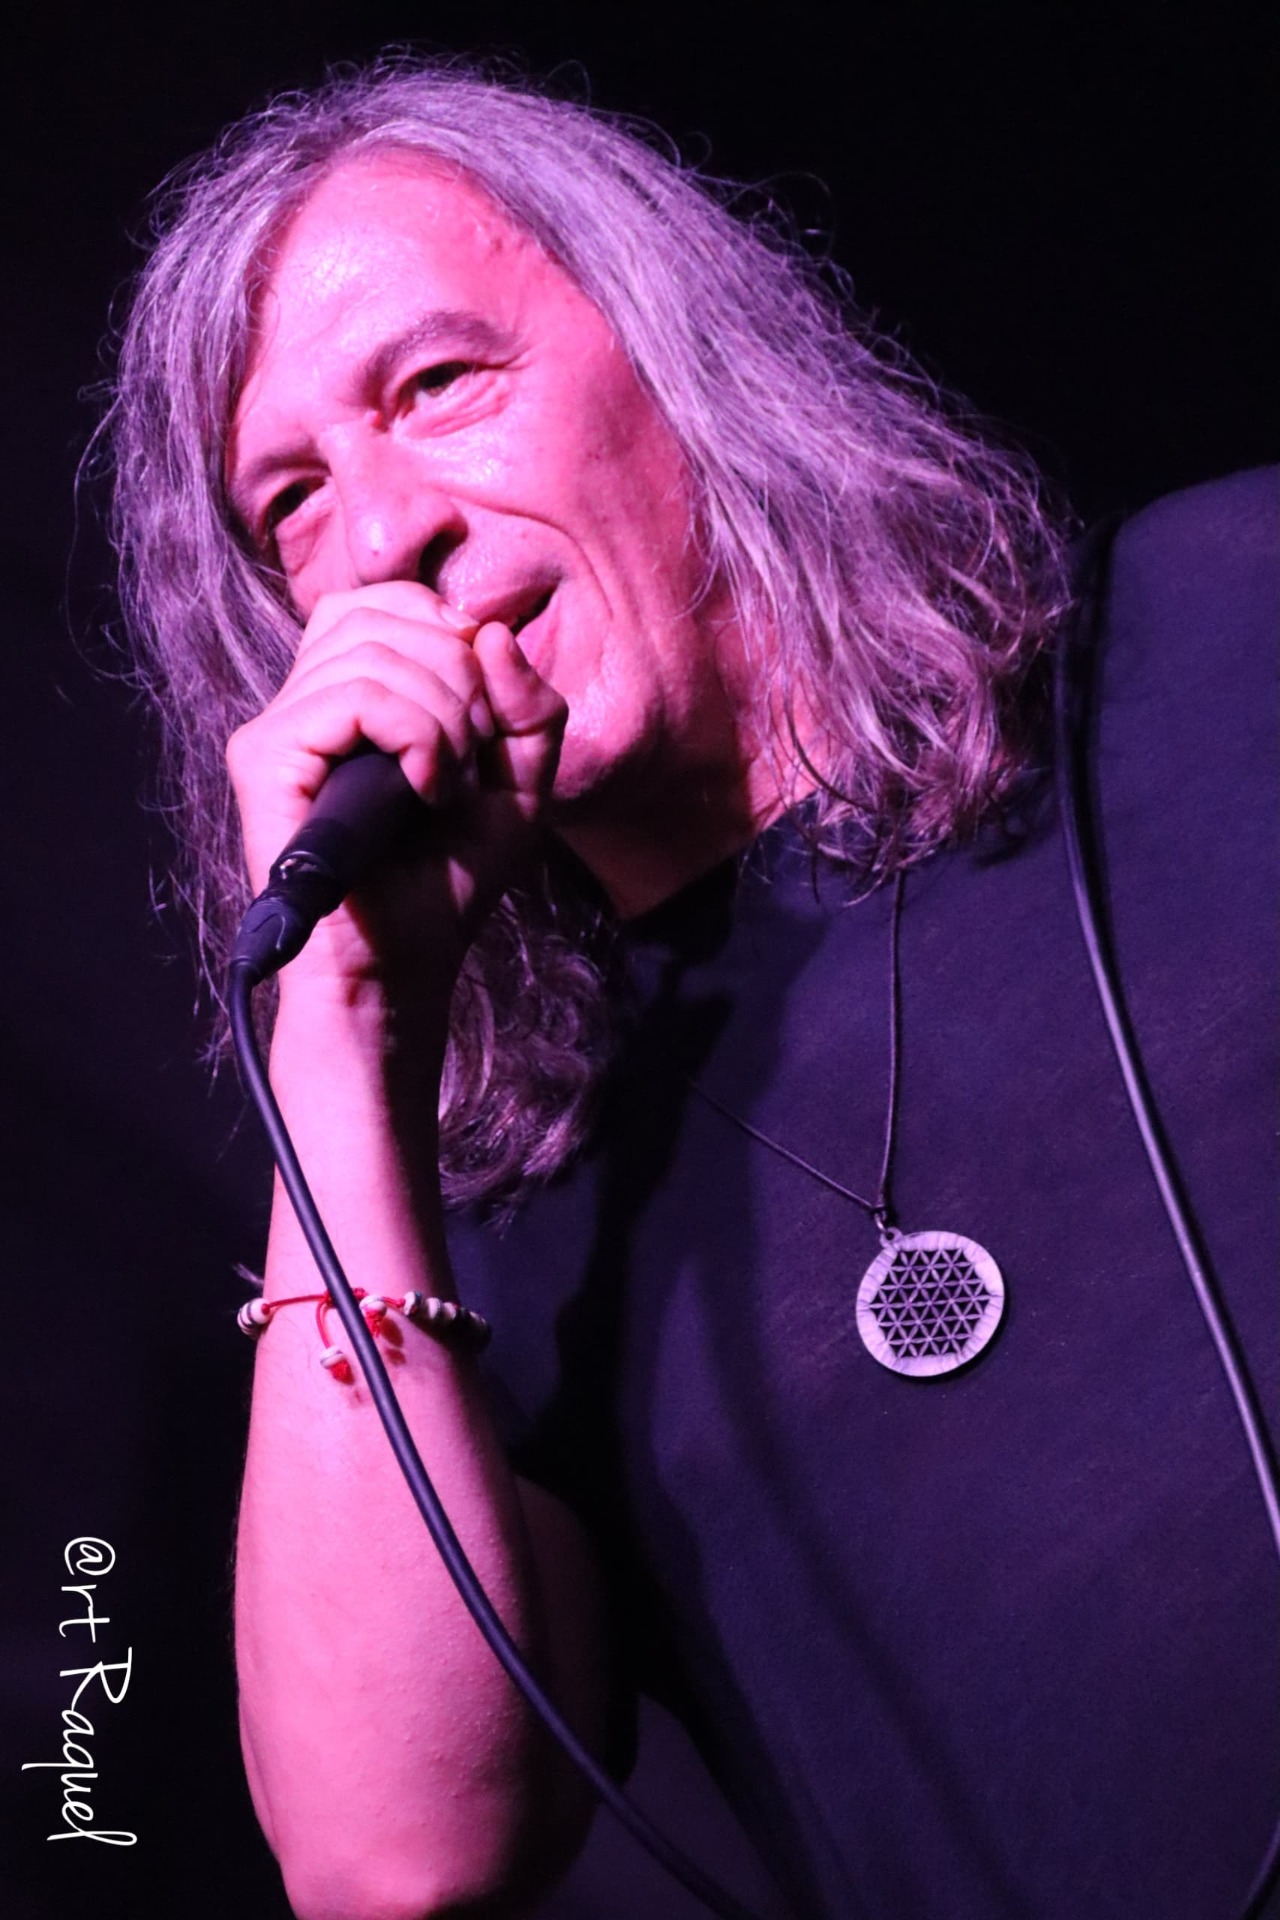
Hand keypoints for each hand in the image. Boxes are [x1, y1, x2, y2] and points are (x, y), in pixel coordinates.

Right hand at [226, 581, 566, 998]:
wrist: (402, 966)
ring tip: (447, 786)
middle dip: (462, 677)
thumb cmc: (448, 883)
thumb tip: (490, 630)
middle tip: (474, 759)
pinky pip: (354, 696)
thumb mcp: (520, 786)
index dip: (452, 632)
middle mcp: (303, 699)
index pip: (390, 600)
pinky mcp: (264, 756)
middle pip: (387, 613)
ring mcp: (277, 725)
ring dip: (445, 716)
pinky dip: (416, 736)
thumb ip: (527, 707)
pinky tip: (426, 791)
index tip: (486, 714)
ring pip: (377, 651)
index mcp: (348, 692)